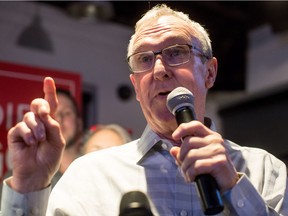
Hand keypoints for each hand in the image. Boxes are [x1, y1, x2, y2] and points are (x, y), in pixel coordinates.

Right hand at [7, 77, 65, 192]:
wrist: (38, 173)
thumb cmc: (49, 158)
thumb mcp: (58, 142)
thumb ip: (54, 127)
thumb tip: (45, 114)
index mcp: (49, 123)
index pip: (49, 104)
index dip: (49, 92)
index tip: (48, 79)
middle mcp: (37, 122)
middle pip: (36, 104)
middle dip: (41, 106)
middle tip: (44, 113)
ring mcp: (26, 127)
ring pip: (29, 117)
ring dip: (37, 128)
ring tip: (40, 140)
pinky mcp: (16, 134)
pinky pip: (21, 127)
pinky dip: (28, 134)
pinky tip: (31, 143)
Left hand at [170, 121, 237, 192]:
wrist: (228, 184)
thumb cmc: (211, 170)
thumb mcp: (196, 159)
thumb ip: (184, 153)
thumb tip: (173, 150)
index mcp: (210, 136)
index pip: (195, 125)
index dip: (183, 129)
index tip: (174, 137)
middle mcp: (215, 140)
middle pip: (188, 142)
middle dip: (181, 156)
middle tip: (183, 166)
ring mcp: (218, 150)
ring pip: (190, 155)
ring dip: (185, 168)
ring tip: (188, 174)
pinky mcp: (219, 162)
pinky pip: (196, 166)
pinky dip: (190, 174)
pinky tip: (192, 178)